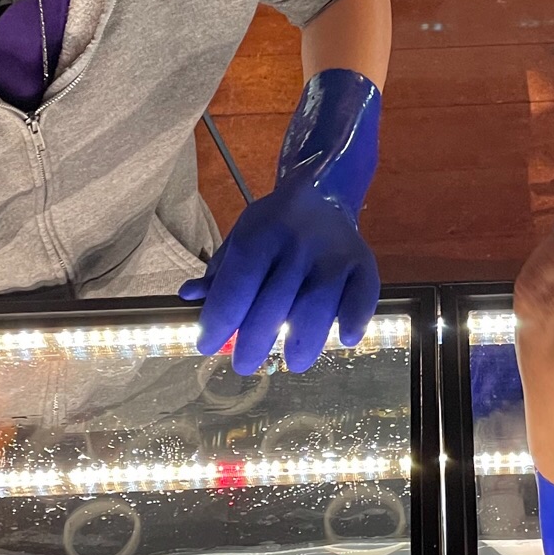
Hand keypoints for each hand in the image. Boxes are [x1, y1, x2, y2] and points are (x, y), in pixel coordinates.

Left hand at [180, 175, 380, 372]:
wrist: (323, 190)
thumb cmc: (274, 227)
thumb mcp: (241, 238)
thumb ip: (220, 271)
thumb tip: (189, 297)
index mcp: (261, 233)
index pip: (237, 283)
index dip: (219, 319)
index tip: (206, 345)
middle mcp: (298, 241)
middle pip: (275, 300)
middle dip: (255, 340)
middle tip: (243, 365)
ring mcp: (333, 252)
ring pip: (318, 303)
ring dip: (304, 340)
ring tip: (292, 361)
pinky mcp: (363, 261)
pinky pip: (364, 293)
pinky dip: (356, 318)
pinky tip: (345, 339)